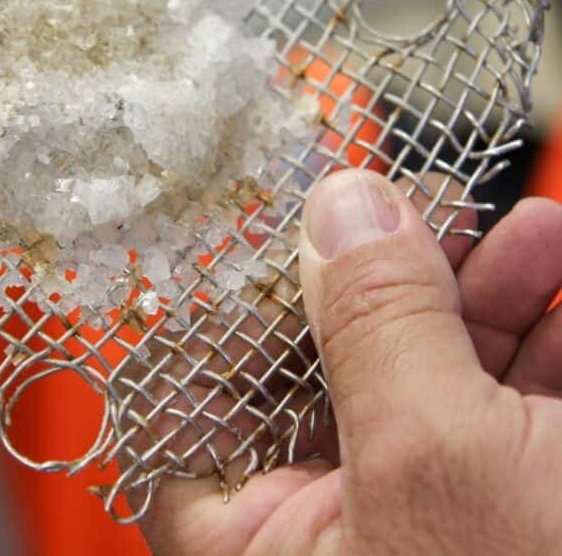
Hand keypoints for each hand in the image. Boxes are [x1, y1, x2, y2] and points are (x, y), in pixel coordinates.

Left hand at [139, 171, 561, 554]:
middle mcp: (341, 533)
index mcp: (268, 548)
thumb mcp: (443, 465)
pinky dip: (541, 337)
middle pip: (335, 364)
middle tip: (422, 205)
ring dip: (485, 288)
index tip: (279, 224)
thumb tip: (343, 210)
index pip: (201, 395)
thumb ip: (379, 327)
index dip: (236, 298)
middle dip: (390, 274)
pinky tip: (557, 269)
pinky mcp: (512, 511)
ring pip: (436, 374)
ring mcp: (433, 520)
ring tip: (526, 229)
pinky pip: (510, 408)